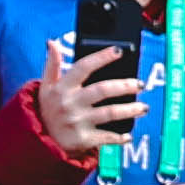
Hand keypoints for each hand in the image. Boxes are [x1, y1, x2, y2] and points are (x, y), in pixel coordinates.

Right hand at [36, 38, 145, 157]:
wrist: (40, 141)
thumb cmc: (48, 109)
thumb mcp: (45, 86)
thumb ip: (52, 64)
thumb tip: (52, 42)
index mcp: (62, 87)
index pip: (83, 67)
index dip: (101, 57)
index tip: (119, 50)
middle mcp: (70, 103)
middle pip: (102, 90)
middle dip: (124, 86)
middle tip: (140, 84)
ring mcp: (78, 122)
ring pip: (109, 113)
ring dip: (129, 110)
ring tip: (143, 107)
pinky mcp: (83, 139)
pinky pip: (106, 137)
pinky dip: (119, 137)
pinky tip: (129, 135)